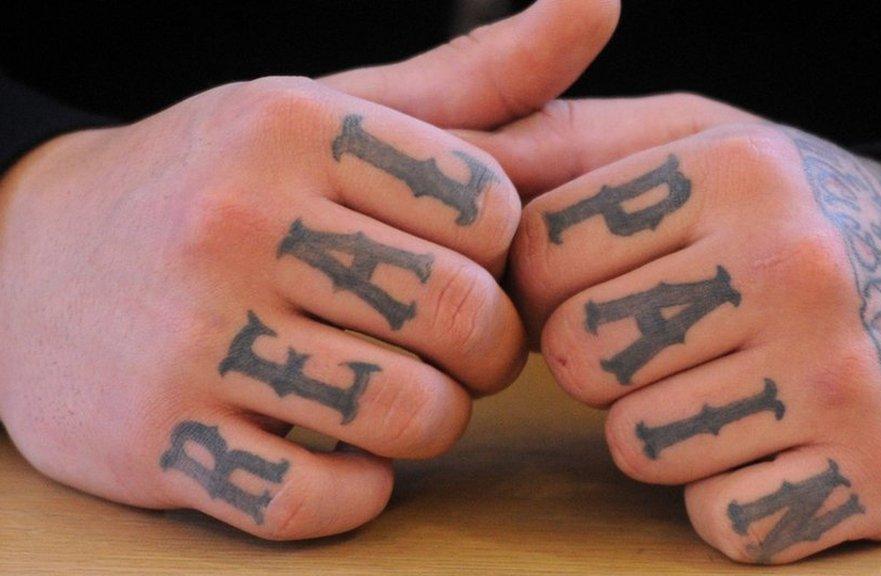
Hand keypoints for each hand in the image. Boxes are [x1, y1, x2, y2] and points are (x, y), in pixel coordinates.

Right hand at [0, 0, 617, 538]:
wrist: (28, 264)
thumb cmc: (220, 185)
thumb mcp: (335, 112)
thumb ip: (478, 74)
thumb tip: (599, 1)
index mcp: (292, 126)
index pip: (489, 208)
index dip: (503, 253)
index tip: (464, 263)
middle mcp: (234, 222)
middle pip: (463, 316)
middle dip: (486, 347)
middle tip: (451, 342)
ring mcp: (190, 340)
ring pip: (413, 414)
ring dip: (431, 418)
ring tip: (392, 387)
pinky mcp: (162, 444)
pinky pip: (324, 500)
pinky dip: (357, 488)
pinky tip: (334, 445)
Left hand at [468, 95, 880, 562]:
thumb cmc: (797, 217)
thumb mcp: (699, 142)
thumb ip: (572, 144)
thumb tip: (447, 155)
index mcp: (739, 170)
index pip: (543, 253)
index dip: (547, 284)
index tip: (596, 282)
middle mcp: (796, 266)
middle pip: (582, 354)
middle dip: (600, 359)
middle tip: (664, 337)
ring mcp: (843, 378)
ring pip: (637, 446)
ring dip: (659, 428)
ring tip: (725, 383)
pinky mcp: (876, 475)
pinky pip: (719, 519)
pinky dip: (728, 493)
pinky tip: (775, 441)